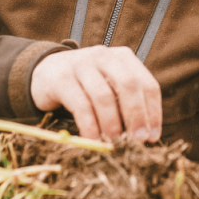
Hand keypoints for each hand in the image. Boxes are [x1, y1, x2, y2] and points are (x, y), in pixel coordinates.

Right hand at [29, 45, 162, 142]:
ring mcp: (81, 64)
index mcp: (123, 58)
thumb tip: (144, 135)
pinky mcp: (61, 79)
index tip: (152, 137)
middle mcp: (104, 56)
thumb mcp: (109, 86)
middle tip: (137, 140)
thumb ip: (125, 103)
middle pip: (128, 85)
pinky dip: (90, 126)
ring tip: (115, 142)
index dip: (153, 112)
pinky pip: (80, 105)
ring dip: (112, 123)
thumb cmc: (86, 85)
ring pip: (104, 96)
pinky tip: (94, 140)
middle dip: (136, 115)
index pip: (146, 84)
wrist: (45, 73)